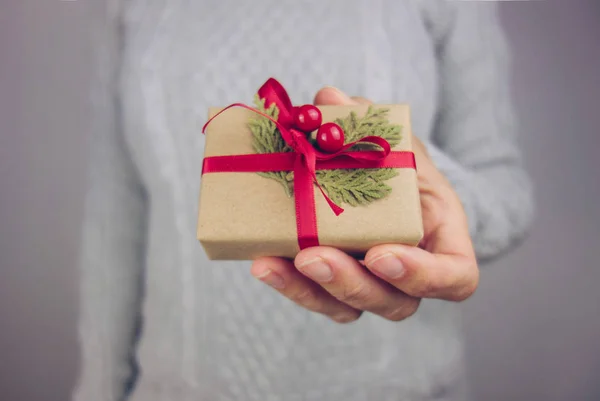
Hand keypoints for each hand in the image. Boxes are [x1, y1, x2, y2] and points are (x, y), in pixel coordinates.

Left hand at [250, 87, 478, 322]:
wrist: (386, 186)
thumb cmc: (403, 167)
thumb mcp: (398, 142)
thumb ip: (372, 126)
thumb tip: (329, 98)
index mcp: (444, 243)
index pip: (456, 279)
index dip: (424, 276)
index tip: (382, 254)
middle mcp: (410, 276)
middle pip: (394, 303)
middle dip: (351, 283)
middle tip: (314, 256)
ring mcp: (372, 286)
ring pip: (348, 307)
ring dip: (308, 289)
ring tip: (270, 263)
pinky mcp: (335, 286)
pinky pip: (315, 296)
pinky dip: (288, 281)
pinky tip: (262, 260)